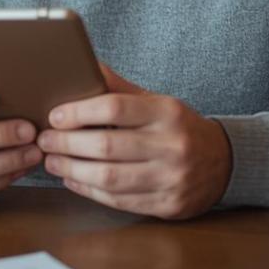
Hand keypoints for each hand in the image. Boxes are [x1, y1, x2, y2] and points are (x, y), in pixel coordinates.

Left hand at [37, 65, 232, 218]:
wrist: (224, 163)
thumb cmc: (179, 127)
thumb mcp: (157, 102)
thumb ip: (120, 88)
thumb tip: (83, 64)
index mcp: (167, 112)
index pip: (115, 107)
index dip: (79, 112)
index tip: (55, 115)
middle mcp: (171, 145)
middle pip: (107, 145)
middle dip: (67, 143)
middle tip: (45, 140)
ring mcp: (170, 178)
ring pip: (109, 178)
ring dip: (73, 170)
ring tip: (52, 161)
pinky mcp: (167, 204)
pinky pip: (118, 200)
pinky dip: (89, 191)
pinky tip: (73, 180)